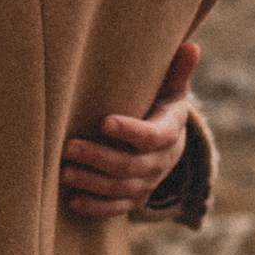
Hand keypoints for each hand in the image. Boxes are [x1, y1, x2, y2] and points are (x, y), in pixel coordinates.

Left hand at [60, 42, 198, 216]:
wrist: (166, 141)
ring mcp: (149, 183)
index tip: (104, 121)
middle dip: (99, 158)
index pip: (154, 136)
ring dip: (92, 182)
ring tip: (63, 172)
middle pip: (132, 165)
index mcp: (171, 130)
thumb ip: (178, 70)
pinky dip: (96, 207)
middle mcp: (162, 161)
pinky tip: (73, 200)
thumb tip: (191, 47)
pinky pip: (117, 208)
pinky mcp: (135, 198)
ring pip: (121, 189)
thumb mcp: (172, 87)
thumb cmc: (160, 104)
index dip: (131, 131)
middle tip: (68, 147)